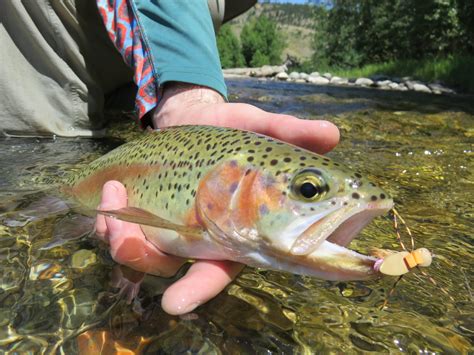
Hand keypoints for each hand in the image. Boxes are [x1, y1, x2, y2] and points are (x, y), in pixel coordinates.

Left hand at [96, 82, 339, 314]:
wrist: (194, 117)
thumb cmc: (233, 130)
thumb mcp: (260, 127)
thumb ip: (290, 133)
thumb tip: (332, 134)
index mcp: (230, 231)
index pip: (218, 270)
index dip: (200, 288)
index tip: (176, 305)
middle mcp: (198, 239)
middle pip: (170, 270)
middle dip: (144, 261)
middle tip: (130, 244)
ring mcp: (167, 227)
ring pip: (138, 252)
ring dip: (118, 235)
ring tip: (112, 195)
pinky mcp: (143, 211)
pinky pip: (119, 227)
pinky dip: (108, 213)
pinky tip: (110, 189)